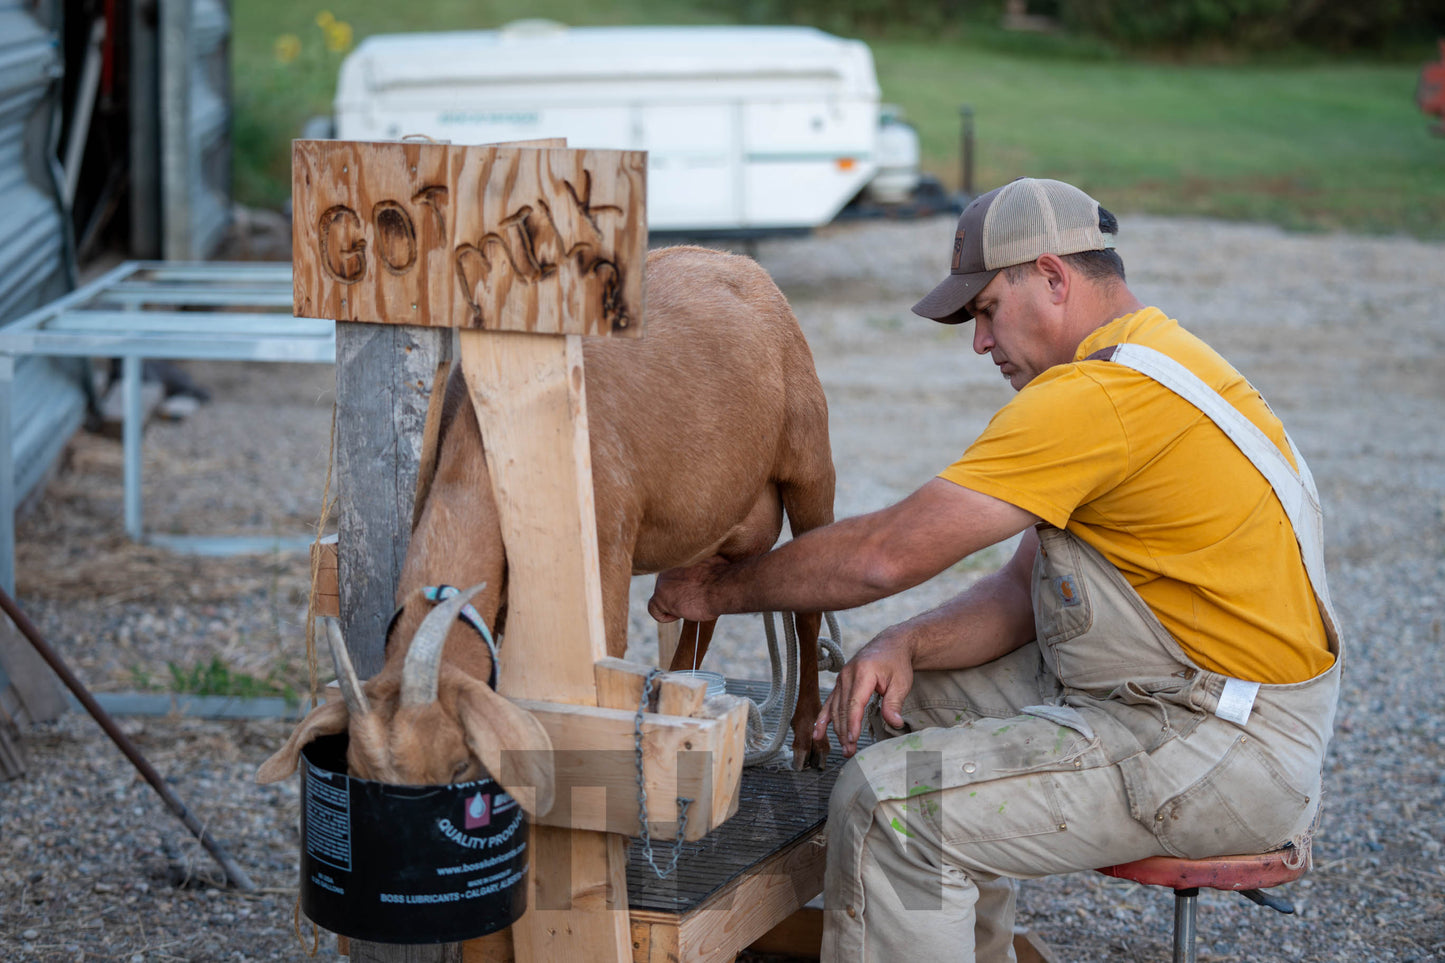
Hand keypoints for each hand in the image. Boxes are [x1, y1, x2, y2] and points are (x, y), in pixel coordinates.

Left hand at [647, 555, 730, 623]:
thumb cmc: (723, 577)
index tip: (697, 589)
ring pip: (661, 597)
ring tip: (691, 606)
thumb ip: (700, 570)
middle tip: (695, 599)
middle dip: (678, 595)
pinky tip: (680, 614)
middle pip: (666, 586)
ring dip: (674, 605)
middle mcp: (666, 568)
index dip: (684, 584)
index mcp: (678, 558)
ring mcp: (661, 582)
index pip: (674, 574)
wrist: (722, 586)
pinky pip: (654, 610)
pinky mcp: (660, 597)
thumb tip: (704, 575)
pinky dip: (665, 616)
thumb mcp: (711, 567)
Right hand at [813, 628, 914, 756]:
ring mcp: (841, 679)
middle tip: (849, 751)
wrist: (890, 644)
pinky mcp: (840, 683)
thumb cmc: (896, 662)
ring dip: (837, 729)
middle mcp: (847, 675)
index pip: (854, 702)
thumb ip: (895, 703)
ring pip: (834, 708)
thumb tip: (895, 723)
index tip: (853, 739)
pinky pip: (829, 702)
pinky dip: (823, 719)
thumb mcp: (901, 682)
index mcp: (863, 672)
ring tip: (843, 748)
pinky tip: (817, 733)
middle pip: (842, 708)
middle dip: (844, 731)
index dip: (852, 723)